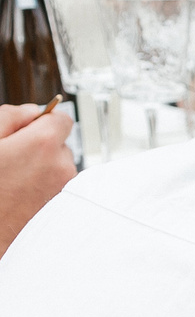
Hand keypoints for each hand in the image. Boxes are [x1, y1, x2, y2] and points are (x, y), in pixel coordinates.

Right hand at [0, 104, 75, 256]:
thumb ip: (11, 116)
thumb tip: (33, 111)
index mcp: (43, 145)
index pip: (61, 118)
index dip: (43, 118)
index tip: (30, 124)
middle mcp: (60, 166)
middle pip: (58, 142)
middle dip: (38, 143)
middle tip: (11, 154)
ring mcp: (62, 188)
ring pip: (57, 164)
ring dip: (40, 164)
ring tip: (13, 175)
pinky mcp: (60, 204)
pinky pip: (55, 183)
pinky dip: (41, 181)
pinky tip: (19, 189)